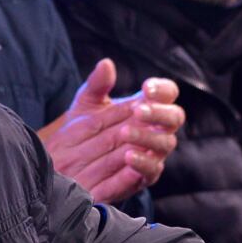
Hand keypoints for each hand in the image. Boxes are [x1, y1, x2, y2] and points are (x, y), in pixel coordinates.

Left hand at [39, 59, 184, 203]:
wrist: (67, 163)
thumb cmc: (83, 130)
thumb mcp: (86, 104)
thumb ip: (97, 85)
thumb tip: (106, 64)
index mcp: (147, 108)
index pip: (168, 94)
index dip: (162, 89)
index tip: (146, 87)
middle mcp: (155, 130)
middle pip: (174, 118)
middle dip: (159, 113)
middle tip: (137, 111)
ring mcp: (151, 154)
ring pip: (165, 144)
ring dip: (148, 137)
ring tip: (125, 133)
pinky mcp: (141, 178)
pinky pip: (150, 172)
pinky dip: (142, 164)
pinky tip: (128, 156)